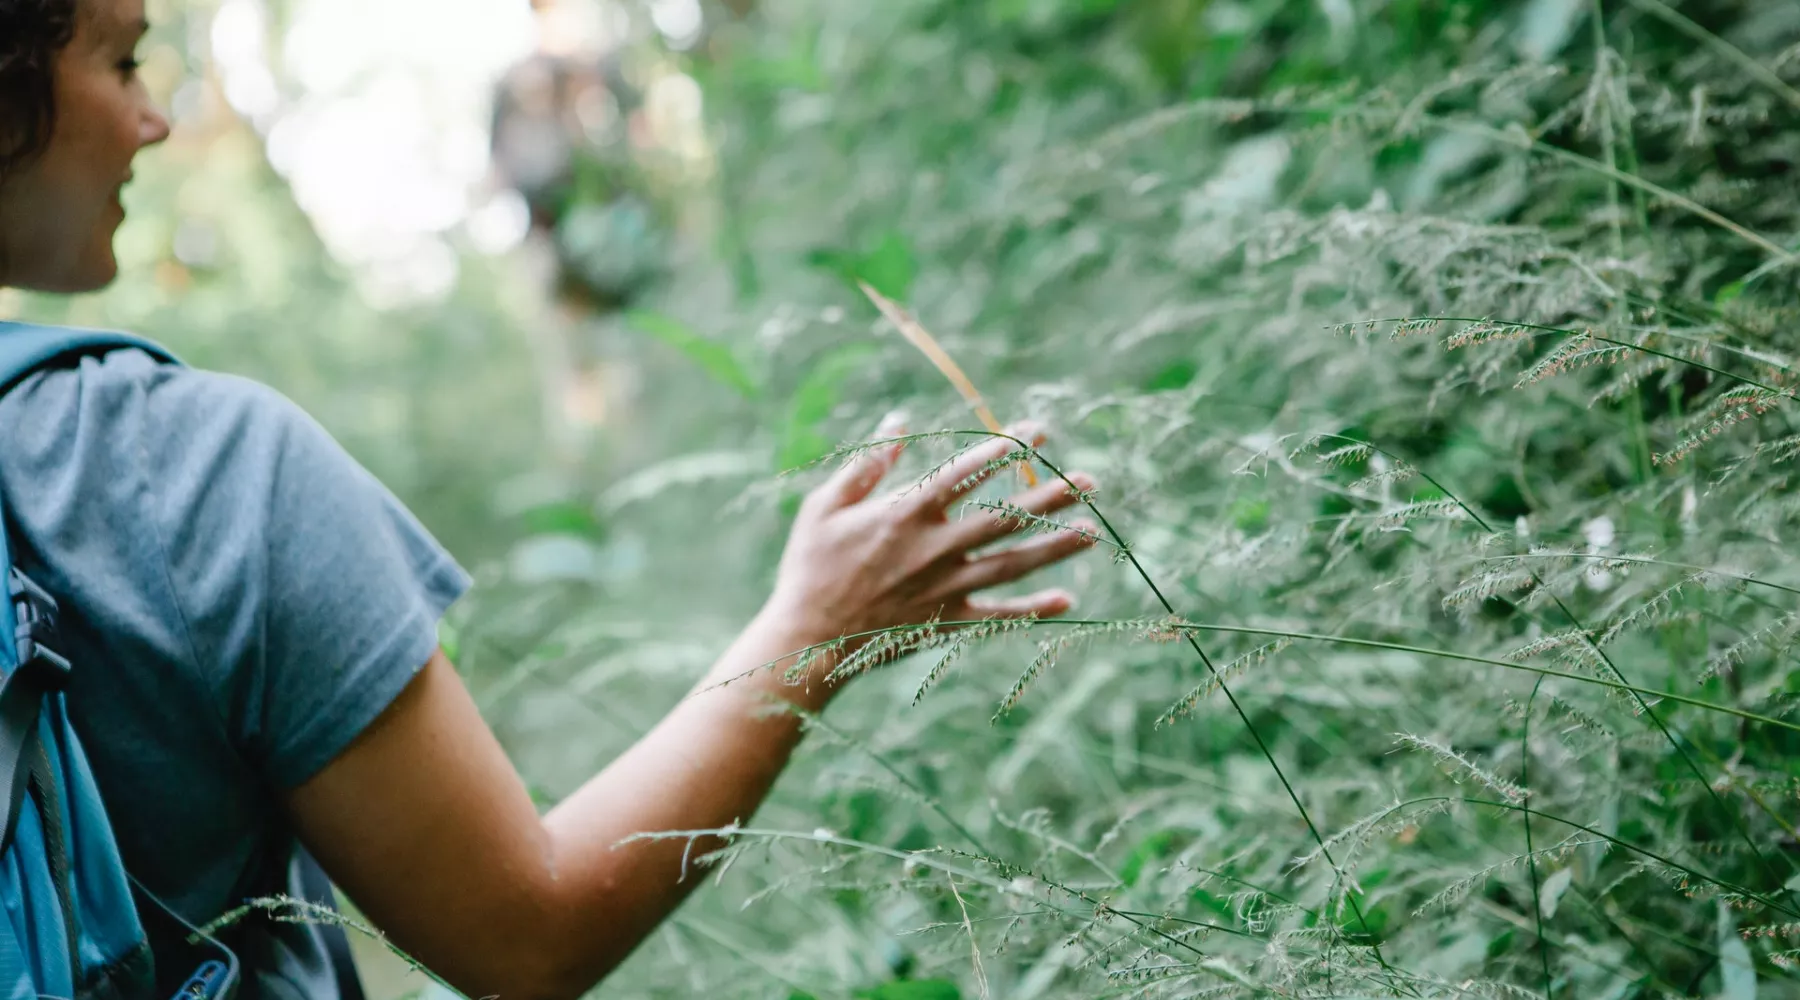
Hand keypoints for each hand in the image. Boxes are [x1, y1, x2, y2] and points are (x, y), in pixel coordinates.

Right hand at [760, 414, 1099, 668]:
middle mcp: (933, 548)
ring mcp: (945, 587)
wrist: (807, 640)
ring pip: (1011, 563)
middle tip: (1089, 480)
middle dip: (1048, 497)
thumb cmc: (810, 567)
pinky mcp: (947, 621)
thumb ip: (868, 465)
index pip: (964, 473)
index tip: (1037, 433)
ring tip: (1093, 530)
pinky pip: (998, 615)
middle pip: (1003, 517)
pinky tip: (1068, 600)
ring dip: (1054, 547)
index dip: (1002, 450)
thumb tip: (899, 422)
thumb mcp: (825, 506)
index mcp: (904, 513)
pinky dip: (1034, 610)